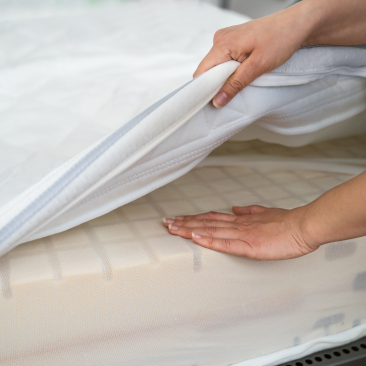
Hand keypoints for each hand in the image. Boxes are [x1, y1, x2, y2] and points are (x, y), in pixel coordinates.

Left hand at [163, 205, 318, 260]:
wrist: (303, 226)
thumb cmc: (286, 222)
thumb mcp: (264, 214)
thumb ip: (249, 211)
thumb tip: (234, 208)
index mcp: (240, 220)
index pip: (211, 218)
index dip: (194, 218)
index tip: (179, 218)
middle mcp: (236, 225)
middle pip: (205, 222)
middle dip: (184, 223)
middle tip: (166, 222)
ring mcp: (241, 234)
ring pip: (210, 230)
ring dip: (190, 229)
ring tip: (173, 228)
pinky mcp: (249, 246)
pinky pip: (224, 243)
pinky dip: (208, 240)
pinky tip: (195, 237)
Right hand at [193, 3, 312, 107]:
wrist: (297, 24)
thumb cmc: (281, 39)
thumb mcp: (257, 66)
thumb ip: (235, 84)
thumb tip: (217, 101)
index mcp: (223, 43)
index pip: (201, 72)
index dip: (204, 89)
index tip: (211, 103)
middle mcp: (220, 39)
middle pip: (207, 70)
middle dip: (216, 85)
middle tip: (229, 96)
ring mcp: (226, 39)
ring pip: (216, 66)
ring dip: (224, 78)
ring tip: (240, 82)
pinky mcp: (233, 41)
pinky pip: (224, 60)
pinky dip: (230, 71)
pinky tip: (242, 73)